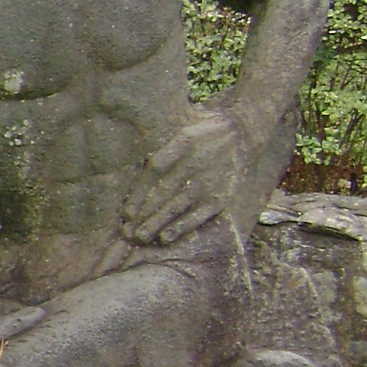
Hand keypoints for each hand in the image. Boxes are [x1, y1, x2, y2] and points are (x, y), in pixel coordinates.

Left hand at [122, 109, 248, 244]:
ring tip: (140, 237)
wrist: (240, 134)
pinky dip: (181, 227)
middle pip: (164, 191)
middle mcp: (196, 161)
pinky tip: (165, 237)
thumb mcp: (181, 129)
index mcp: (183, 141)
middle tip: (126, 232)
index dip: (139, 192)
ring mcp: (209, 180)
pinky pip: (198, 215)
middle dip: (143, 213)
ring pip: (178, 205)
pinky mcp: (220, 196)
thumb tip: (126, 155)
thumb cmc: (200, 135)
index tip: (126, 212)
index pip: (155, 168)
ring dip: (157, 223)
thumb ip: (161, 146)